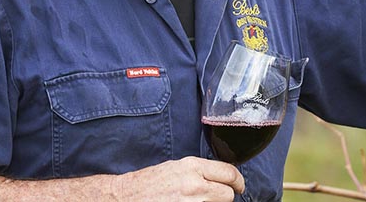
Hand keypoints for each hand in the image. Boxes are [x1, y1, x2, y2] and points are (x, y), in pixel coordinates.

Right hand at [115, 156, 244, 201]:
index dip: (238, 181)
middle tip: (219, 197)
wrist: (127, 197)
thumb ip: (200, 171)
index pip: (229, 173)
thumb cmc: (149, 182)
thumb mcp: (176, 167)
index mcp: (192, 167)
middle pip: (228, 195)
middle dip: (225, 196)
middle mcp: (193, 184)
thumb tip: (222, 177)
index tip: (238, 186)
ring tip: (201, 201)